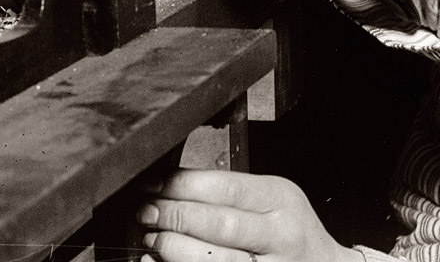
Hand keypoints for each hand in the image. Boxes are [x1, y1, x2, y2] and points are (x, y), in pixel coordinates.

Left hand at [136, 168, 361, 261]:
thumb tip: (170, 188)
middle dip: (174, 217)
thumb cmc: (291, 234)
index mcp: (280, 199)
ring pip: (215, 260)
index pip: (224, 187)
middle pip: (217, 224)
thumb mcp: (273, 201)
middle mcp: (281, 235)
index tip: (155, 186)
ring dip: (175, 249)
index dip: (182, 186)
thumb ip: (231, 195)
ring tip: (154, 240)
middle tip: (148, 212)